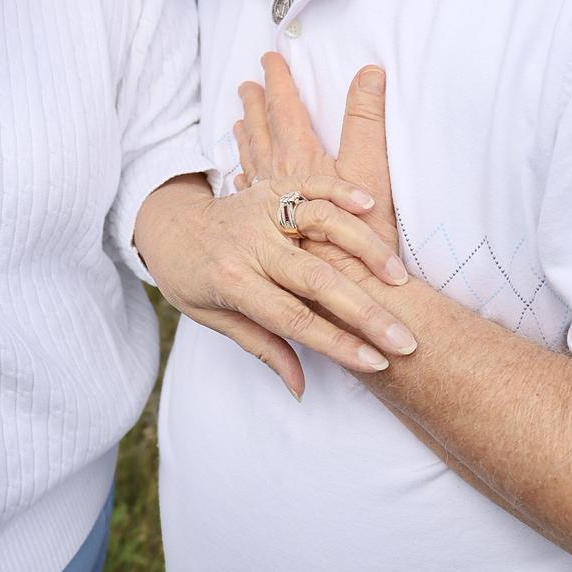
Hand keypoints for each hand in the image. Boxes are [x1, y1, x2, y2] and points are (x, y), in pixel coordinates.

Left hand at [134, 172, 416, 401]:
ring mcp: (260, 209)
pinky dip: (340, 190)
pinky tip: (370, 205)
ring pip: (321, 222)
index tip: (377, 362)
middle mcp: (249, 243)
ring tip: (399, 278)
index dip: (337, 343)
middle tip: (406, 338)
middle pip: (316, 278)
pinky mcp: (269, 186)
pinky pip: (309, 183)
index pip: (292, 318)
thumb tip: (300, 388)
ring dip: (364, 249)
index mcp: (233, 282)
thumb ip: (262, 345)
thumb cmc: (191, 278)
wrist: (165, 224)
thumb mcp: (214, 318)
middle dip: (365, 311)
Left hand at [235, 55, 402, 289]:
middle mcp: (277, 182)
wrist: (348, 299)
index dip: (278, 81)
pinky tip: (240, 181)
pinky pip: (250, 200)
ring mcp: (269, 210)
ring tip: (236, 122)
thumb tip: (369, 71)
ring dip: (246, 138)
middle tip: (245, 84)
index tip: (269, 58)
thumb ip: (366, 119)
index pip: (284, 111)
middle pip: (261, 134)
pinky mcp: (269, 235)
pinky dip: (245, 181)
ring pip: (252, 163)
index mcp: (298, 161)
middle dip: (255, 105)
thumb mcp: (369, 171)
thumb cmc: (360, 239)